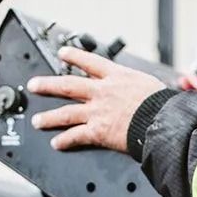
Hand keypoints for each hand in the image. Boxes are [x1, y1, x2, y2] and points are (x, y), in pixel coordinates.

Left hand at [28, 47, 164, 153]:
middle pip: (68, 85)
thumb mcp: (150, 83)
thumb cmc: (162, 104)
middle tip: (34, 85)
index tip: (63, 53)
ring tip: (38, 120)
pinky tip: (56, 144)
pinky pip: (76, 136)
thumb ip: (138, 84)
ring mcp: (97, 112)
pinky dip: (65, 141)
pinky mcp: (98, 131)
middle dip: (48, 85)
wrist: (161, 120)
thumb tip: (143, 87)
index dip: (74, 56)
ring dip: (49, 117)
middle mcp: (102, 92)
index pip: (90, 62)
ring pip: (66, 113)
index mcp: (116, 76)